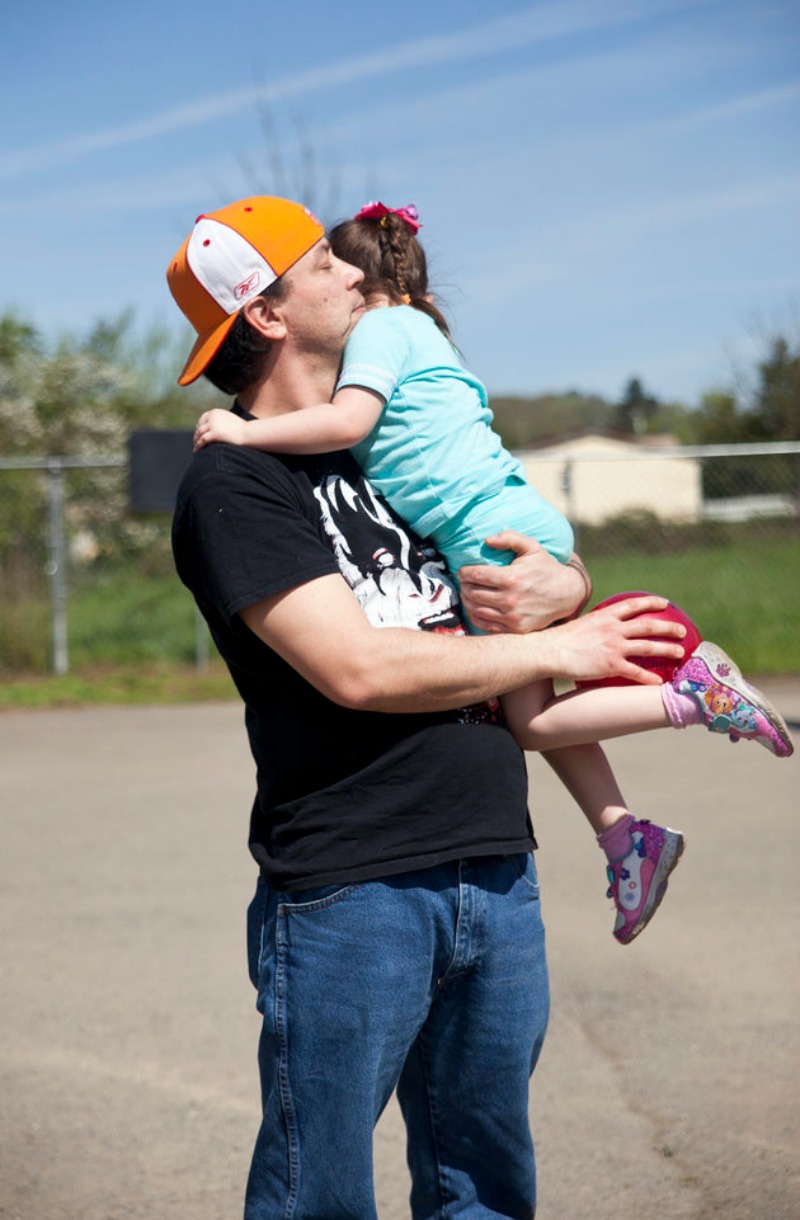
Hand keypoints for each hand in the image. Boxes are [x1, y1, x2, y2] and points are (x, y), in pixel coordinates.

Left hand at [193, 409, 247, 451]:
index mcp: (215, 412)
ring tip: (196, 448)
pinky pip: (202, 440)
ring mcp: (212, 425)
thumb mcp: (229, 420)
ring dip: (196, 441)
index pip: (203, 419)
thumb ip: (221, 421)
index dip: (199, 427)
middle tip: (195, 442)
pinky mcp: (214, 434)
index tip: (198, 434)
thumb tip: (215, 427)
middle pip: (199, 426)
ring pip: (199, 434)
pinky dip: (198, 446)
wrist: (248, 433)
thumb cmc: (242, 429)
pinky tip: (197, 451)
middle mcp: (212, 416)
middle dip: (196, 435)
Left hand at [458, 533, 588, 633]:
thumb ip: (510, 538)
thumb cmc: (546, 568)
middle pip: (473, 593)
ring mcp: (512, 617)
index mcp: (511, 578)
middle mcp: (510, 599)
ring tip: (468, 594)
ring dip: (467, 601)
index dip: (464, 573)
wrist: (566, 594)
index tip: (462, 571)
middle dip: (464, 586)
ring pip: (476, 610)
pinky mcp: (515, 629)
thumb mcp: (532, 547)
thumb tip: (487, 540)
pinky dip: (476, 617)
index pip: (476, 575)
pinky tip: (475, 608)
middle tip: (465, 582)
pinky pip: (486, 625)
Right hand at [547, 595, 686, 685]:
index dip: (651, 603)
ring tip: (680, 653)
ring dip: (666, 649)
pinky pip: (635, 672)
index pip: (633, 605)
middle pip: (647, 625)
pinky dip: (649, 678)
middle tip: (682, 631)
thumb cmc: (559, 639)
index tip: (664, 603)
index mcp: (605, 616)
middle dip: (668, 627)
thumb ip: (594, 625)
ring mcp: (613, 647)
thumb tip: (597, 627)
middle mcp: (613, 629)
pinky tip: (659, 683)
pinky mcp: (610, 665)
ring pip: (647, 647)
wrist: (549, 651)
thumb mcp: (579, 624)